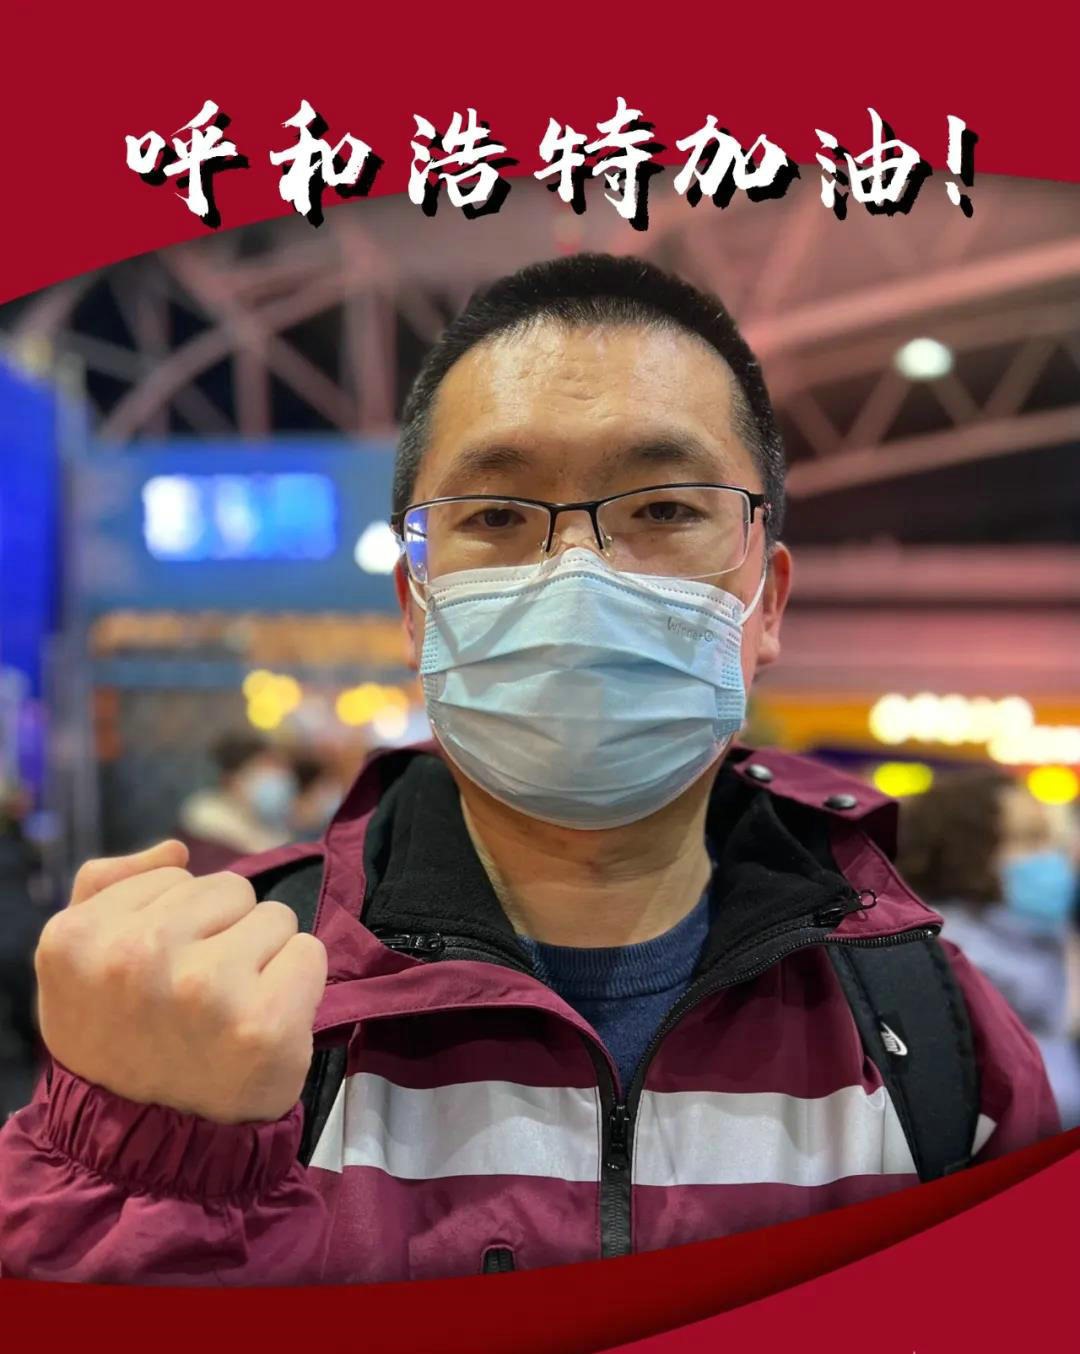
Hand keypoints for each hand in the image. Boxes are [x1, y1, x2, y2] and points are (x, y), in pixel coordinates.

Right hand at [35, 840, 327, 1123]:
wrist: (148, 1140)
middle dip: (225, 933)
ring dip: (263, 957)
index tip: (159, 972)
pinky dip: (298, 984)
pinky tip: (262, 1020)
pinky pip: (310, 952)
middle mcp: (139, 955)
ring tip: (229, 1009)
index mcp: (79, 935)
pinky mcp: (264, 1022)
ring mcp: (205, 989)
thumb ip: (107, 886)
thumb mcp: (78, 961)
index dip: (180, 921)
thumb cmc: (119, 1038)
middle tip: (198, 995)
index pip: (177, 873)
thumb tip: (176, 850)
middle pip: (230, 889)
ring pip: (274, 916)